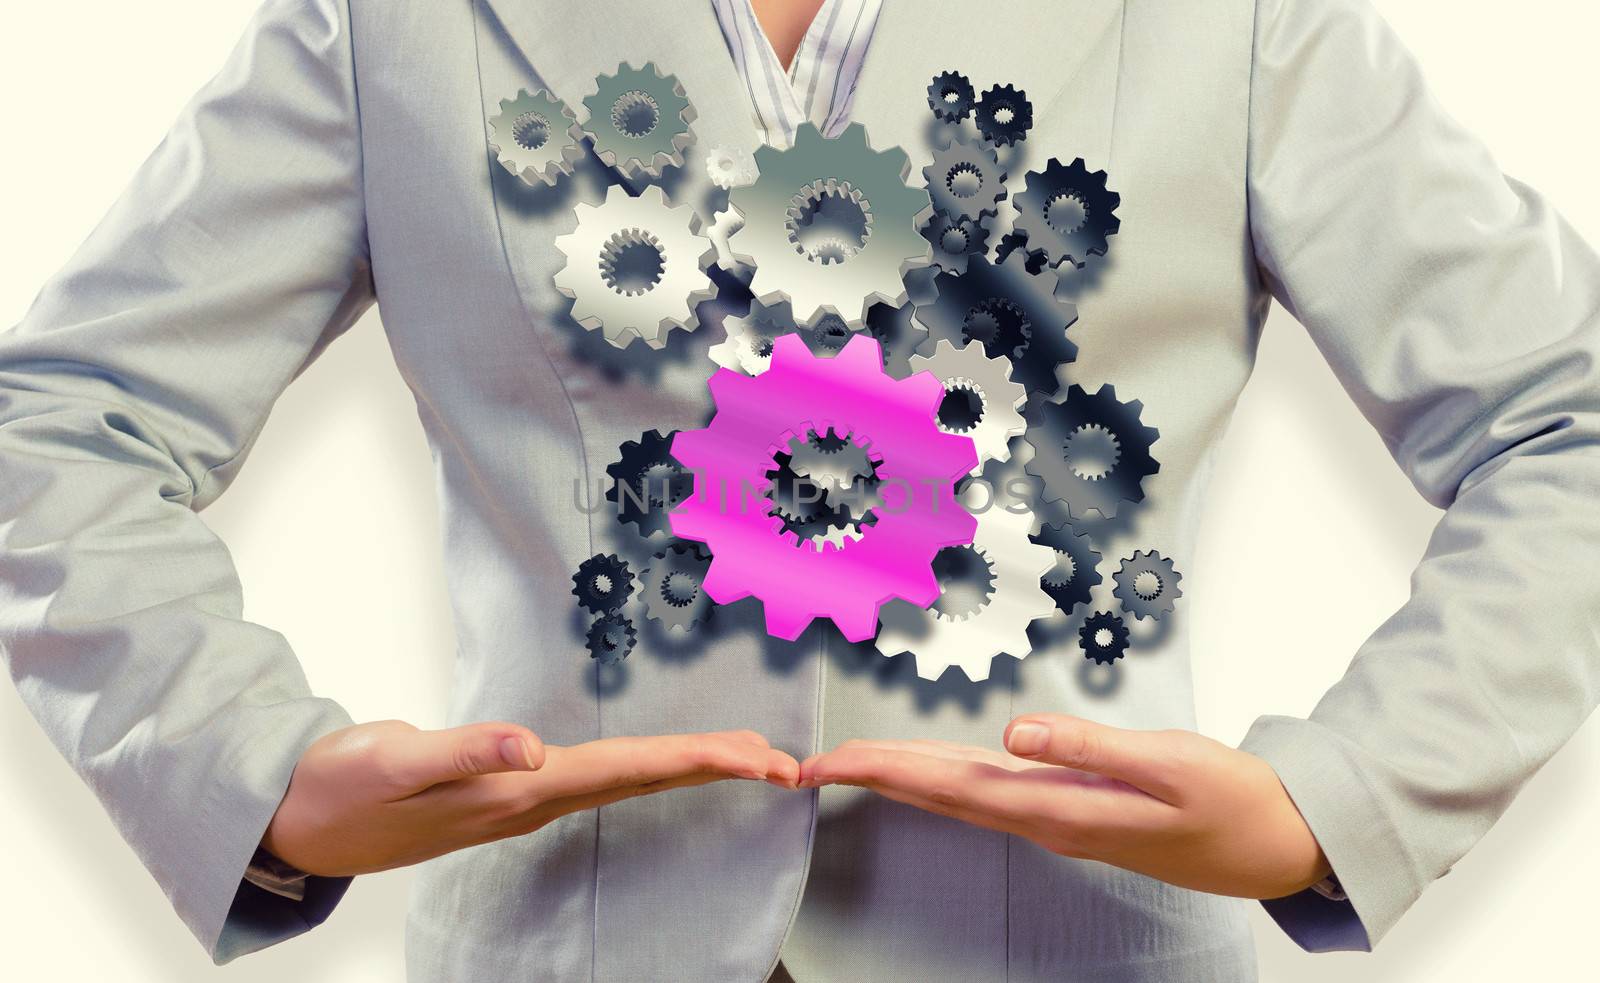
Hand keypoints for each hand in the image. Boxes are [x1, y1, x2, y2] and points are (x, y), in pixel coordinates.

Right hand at [264, 720, 798, 876]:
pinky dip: (645, 766)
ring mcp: (523, 800)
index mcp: (516, 793)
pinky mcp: (509, 790)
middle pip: (643, 782)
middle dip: (716, 769)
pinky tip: (662, 764)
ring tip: (748, 759)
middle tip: (786, 763)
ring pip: (627, 783)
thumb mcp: (391, 763)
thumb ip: (462, 752)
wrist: (297, 822)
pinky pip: (599, 778)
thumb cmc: (340, 789)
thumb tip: (531, 747)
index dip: (695, 762)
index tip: (758, 761)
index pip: (627, 773)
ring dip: (688, 769)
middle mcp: (531, 801)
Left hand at [798, 714, 1329, 898]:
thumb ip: (1089, 747)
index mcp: (1061, 810)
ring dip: (903, 780)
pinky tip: (929, 772)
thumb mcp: (1170, 765)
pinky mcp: (1074, 808)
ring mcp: (1059, 818)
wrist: (1274, 844)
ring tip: (848, 764)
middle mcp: (1047, 820)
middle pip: (942, 796)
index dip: (886, 774)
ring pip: (962, 796)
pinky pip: (991, 794)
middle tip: (808, 765)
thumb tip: (1012, 732)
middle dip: (874, 777)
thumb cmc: (1230, 801)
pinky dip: (947, 780)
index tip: (828, 764)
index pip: (952, 789)